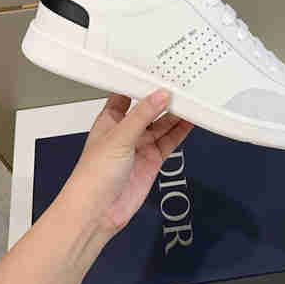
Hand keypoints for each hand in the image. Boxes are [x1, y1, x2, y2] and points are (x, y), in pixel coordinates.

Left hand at [62, 89, 192, 240]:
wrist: (97, 213)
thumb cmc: (93, 176)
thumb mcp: (119, 138)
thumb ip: (142, 116)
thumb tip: (160, 95)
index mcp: (110, 119)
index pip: (127, 94)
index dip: (141, 83)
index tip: (157, 71)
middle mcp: (126, 130)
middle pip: (149, 109)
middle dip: (163, 98)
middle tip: (181, 85)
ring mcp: (140, 145)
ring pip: (162, 124)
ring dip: (176, 114)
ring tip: (191, 99)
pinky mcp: (153, 159)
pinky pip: (170, 141)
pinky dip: (181, 131)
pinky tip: (191, 121)